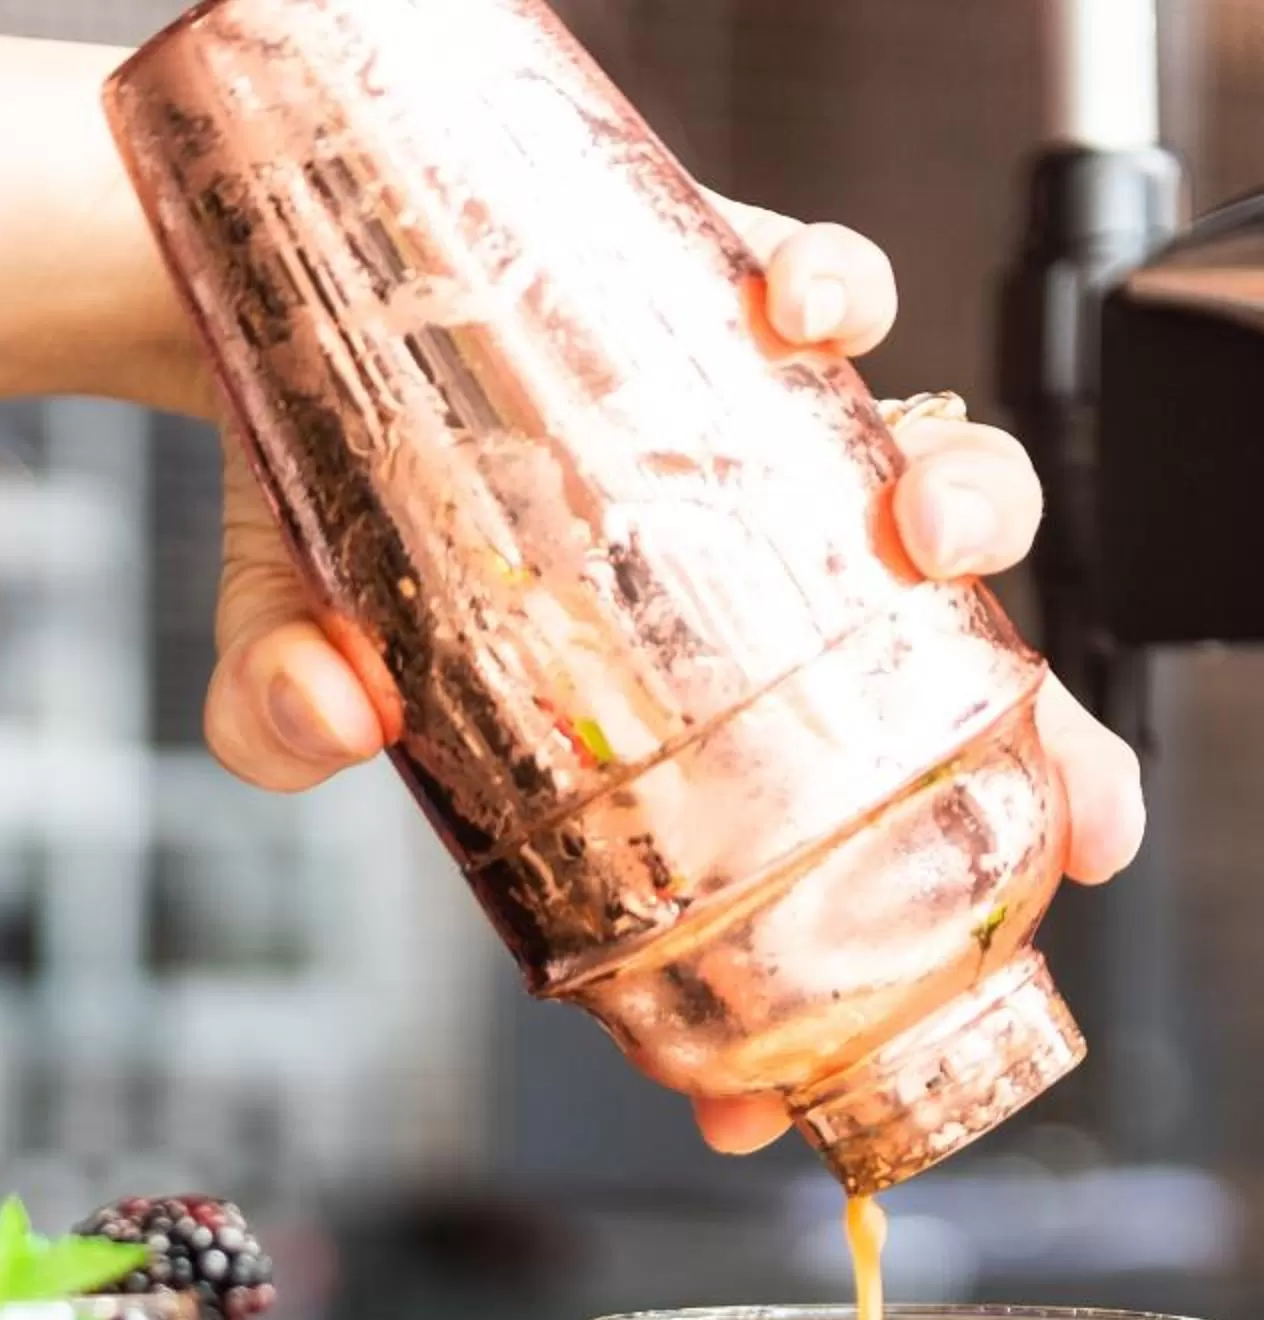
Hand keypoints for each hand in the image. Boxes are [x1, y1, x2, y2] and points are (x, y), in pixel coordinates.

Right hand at [201, 201, 1145, 1157]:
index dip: (861, 936)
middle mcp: (755, 593)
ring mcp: (763, 453)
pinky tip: (799, 312)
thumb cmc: (317, 530)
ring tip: (919, 525)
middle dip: (1024, 744)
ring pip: (935, 486)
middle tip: (1050, 796)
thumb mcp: (275, 653)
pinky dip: (834, 292)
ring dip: (967, 505)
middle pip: (944, 677)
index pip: (808, 839)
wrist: (290, 330)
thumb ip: (279, 714)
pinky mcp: (734, 299)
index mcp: (678, 710)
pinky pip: (829, 289)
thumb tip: (330, 717)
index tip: (873, 1023)